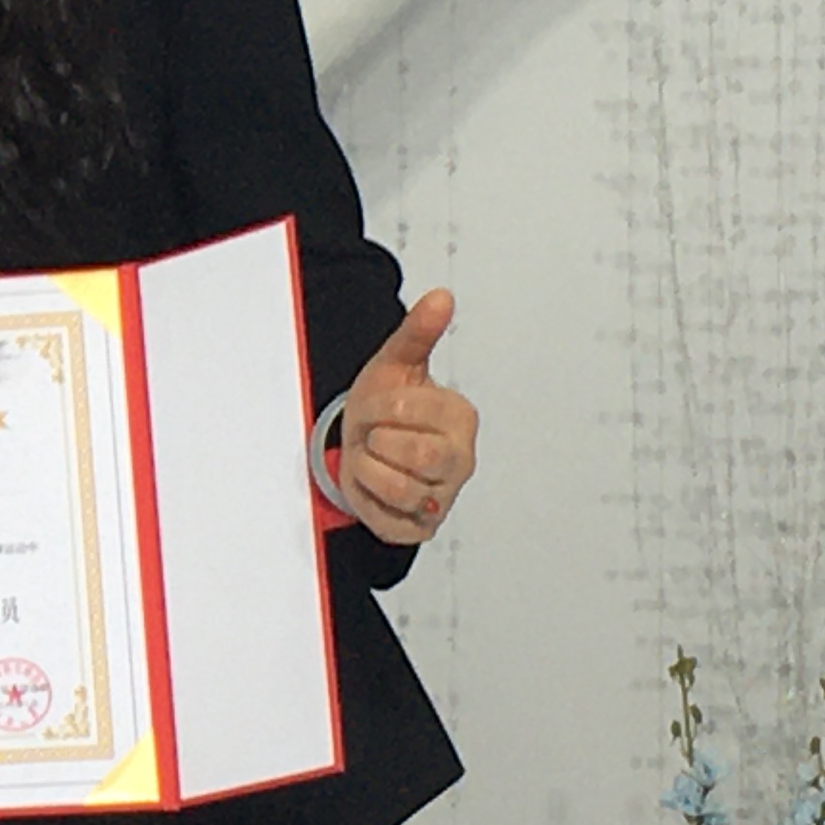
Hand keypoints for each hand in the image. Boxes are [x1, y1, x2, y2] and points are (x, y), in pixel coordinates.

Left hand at [336, 289, 475, 544]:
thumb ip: (417, 332)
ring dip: (367, 470)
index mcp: (460, 418)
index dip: (374, 407)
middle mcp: (461, 460)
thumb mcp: (394, 365)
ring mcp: (444, 496)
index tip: (378, 406)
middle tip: (374, 435)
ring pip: (396, 488)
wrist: (364, 447)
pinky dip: (367, 501)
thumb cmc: (385, 407)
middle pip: (412, 454)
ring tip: (373, 458)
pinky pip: (387, 521)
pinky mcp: (421, 526)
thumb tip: (440, 297)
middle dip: (375, 440)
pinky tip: (372, 486)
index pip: (402, 409)